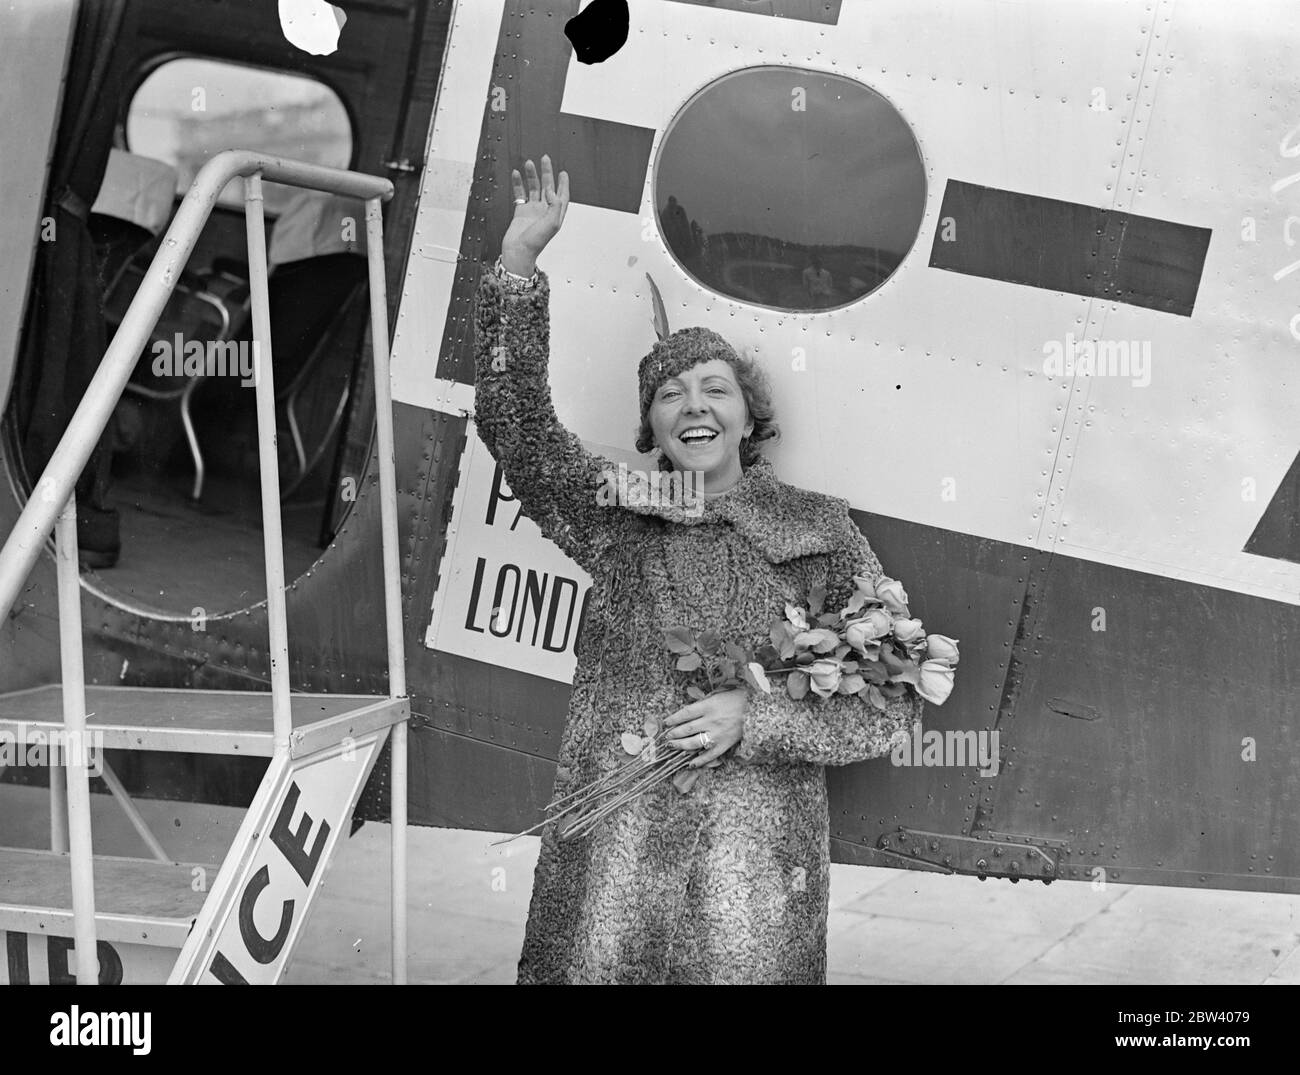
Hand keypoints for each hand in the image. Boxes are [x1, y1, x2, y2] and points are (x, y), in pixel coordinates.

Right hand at [502, 154, 568, 272]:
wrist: (518, 251)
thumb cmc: (535, 243)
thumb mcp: (551, 224)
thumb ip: (554, 205)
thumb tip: (552, 190)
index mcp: (555, 214)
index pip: (562, 195)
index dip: (563, 184)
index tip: (563, 172)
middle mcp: (545, 211)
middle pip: (548, 187)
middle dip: (547, 173)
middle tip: (545, 159)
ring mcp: (533, 210)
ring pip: (534, 188)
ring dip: (532, 175)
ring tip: (528, 164)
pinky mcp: (521, 211)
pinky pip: (520, 194)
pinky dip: (518, 183)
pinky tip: (517, 174)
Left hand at [664, 687, 747, 767]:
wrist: (757, 709)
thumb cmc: (737, 699)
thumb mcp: (718, 695)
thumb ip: (703, 703)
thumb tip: (688, 713)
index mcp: (708, 706)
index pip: (685, 713)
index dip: (674, 718)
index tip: (666, 723)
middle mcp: (711, 721)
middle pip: (687, 729)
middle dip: (674, 734)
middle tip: (666, 737)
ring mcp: (717, 734)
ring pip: (694, 742)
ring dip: (681, 746)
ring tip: (672, 746)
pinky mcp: (725, 744)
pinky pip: (709, 755)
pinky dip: (699, 761)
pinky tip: (690, 764)